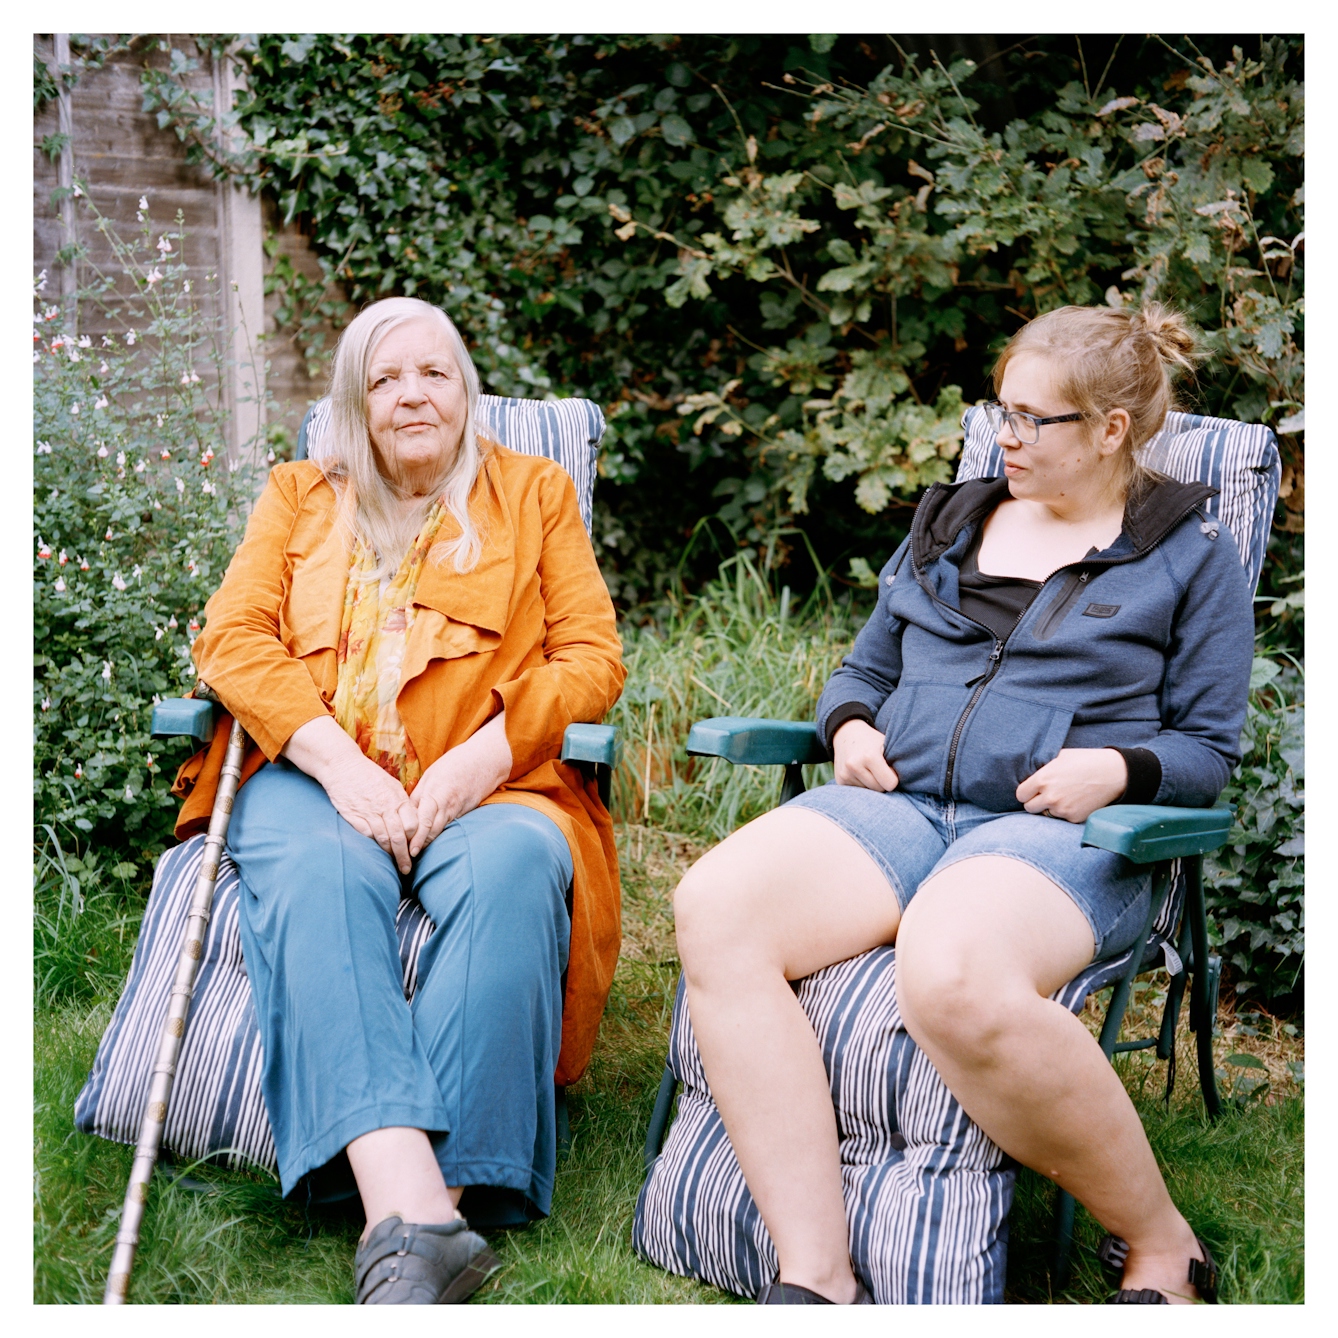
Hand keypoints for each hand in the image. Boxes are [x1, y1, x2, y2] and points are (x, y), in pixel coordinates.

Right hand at [282, 715, 419, 872]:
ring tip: (393, 866)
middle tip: (407, 868)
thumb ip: (401, 802)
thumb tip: (412, 819)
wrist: (342, 766)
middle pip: (399, 837)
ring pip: (383, 839)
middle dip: (404, 856)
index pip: (413, 823)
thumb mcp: (391, 784)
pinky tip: (375, 854)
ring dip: (389, 855)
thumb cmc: (368, 775)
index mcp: (397, 798)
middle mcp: (385, 806)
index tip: (416, 849)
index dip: (416, 839)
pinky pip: (366, 836)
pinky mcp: (353, 816)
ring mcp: (369, 812)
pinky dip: (372, 846)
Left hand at [408, 711, 512, 856]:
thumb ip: (418, 794)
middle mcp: (446, 804)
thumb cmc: (456, 763)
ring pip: (442, 830)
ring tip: (418, 855)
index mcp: (435, 793)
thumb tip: (404, 811)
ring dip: (430, 842)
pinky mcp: (467, 812)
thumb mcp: (431, 774)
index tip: (406, 850)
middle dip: (420, 845)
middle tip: (408, 859)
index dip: (414, 837)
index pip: (421, 820)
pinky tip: (436, 842)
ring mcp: (458, 810)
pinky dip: (442, 834)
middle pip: (431, 830)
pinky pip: (452, 826)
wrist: (486, 759)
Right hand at [832, 717, 898, 791]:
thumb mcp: (886, 744)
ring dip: (871, 784)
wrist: (845, 733)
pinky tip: (859, 772)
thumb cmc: (871, 740)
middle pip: (879, 789)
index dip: (893, 778)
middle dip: (882, 782)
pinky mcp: (840, 781)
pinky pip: (858, 791)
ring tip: (868, 769)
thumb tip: (910, 781)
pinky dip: (862, 784)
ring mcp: (845, 774)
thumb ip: (896, 761)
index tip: (891, 770)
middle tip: (880, 769)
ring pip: (869, 792)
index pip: (890, 784)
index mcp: (869, 756)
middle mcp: (854, 766)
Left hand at [1016, 748, 1127, 823]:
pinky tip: (1076, 800)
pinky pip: (1062, 818)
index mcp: (1042, 780)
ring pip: (1046, 813)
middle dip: (1036, 801)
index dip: (1026, 792)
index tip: (1033, 790)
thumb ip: (1042, 769)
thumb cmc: (1086, 761)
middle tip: (1047, 794)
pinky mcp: (1074, 818)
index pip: (1021, 795)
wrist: (1113, 773)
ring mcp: (1062, 809)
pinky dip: (1066, 812)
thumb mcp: (1059, 757)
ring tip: (1065, 795)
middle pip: (1029, 808)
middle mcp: (1050, 797)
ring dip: (1051, 807)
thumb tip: (1029, 775)